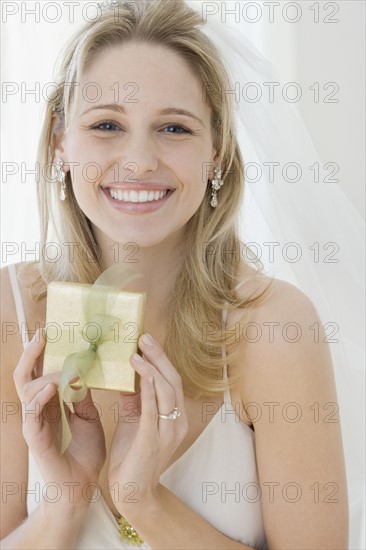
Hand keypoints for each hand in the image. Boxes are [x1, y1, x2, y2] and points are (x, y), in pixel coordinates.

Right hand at [13, 330, 105, 507]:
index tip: (50, 331)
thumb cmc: (85, 452)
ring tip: (63, 367)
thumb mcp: (89, 416)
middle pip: (25, 375)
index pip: (40, 372)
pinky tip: (53, 385)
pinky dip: (40, 397)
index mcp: (50, 404)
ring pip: (27, 389)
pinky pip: (31, 414)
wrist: (83, 487)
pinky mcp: (34, 438)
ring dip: (44, 374)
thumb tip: (86, 370)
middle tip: (42, 334)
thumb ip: (84, 395)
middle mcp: (38, 410)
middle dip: (31, 353)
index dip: (41, 352)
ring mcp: (33, 423)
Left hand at [108, 333, 187, 515]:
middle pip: (172, 380)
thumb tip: (126, 373)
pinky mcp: (153, 439)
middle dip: (159, 356)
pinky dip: (147, 386)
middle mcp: (177, 421)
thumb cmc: (133, 455)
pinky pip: (152, 408)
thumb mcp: (134, 420)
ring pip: (166, 390)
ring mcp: (168, 431)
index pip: (171, 380)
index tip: (147, 340)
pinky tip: (138, 371)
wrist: (133, 493)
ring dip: (152, 367)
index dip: (161, 358)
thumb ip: (135, 398)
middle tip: (144, 337)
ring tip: (137, 351)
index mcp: (175, 416)